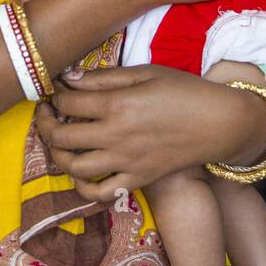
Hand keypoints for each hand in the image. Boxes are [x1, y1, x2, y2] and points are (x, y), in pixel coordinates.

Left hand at [37, 64, 244, 201]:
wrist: (220, 123)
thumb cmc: (185, 91)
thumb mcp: (146, 73)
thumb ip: (105, 77)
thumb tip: (68, 78)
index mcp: (118, 105)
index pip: (67, 103)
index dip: (56, 95)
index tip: (58, 90)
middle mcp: (117, 136)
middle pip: (61, 137)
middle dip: (45, 123)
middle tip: (47, 113)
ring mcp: (126, 162)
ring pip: (73, 167)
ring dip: (57, 155)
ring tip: (59, 141)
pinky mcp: (138, 179)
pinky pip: (100, 193)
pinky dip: (82, 187)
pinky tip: (80, 171)